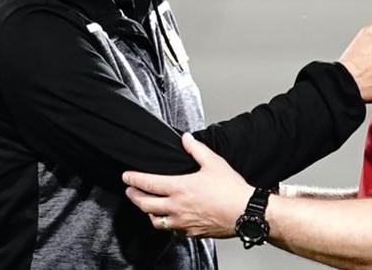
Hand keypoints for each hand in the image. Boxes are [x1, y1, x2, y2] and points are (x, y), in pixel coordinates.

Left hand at [123, 133, 252, 237]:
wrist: (244, 212)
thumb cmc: (231, 190)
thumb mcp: (214, 162)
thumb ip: (197, 149)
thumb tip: (186, 138)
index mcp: (180, 188)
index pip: (148, 183)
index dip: (133, 179)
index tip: (126, 177)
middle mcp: (177, 207)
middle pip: (145, 204)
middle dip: (134, 196)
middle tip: (130, 191)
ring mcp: (183, 222)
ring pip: (156, 221)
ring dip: (148, 212)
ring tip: (147, 206)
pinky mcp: (191, 232)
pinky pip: (171, 230)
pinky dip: (166, 223)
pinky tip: (169, 219)